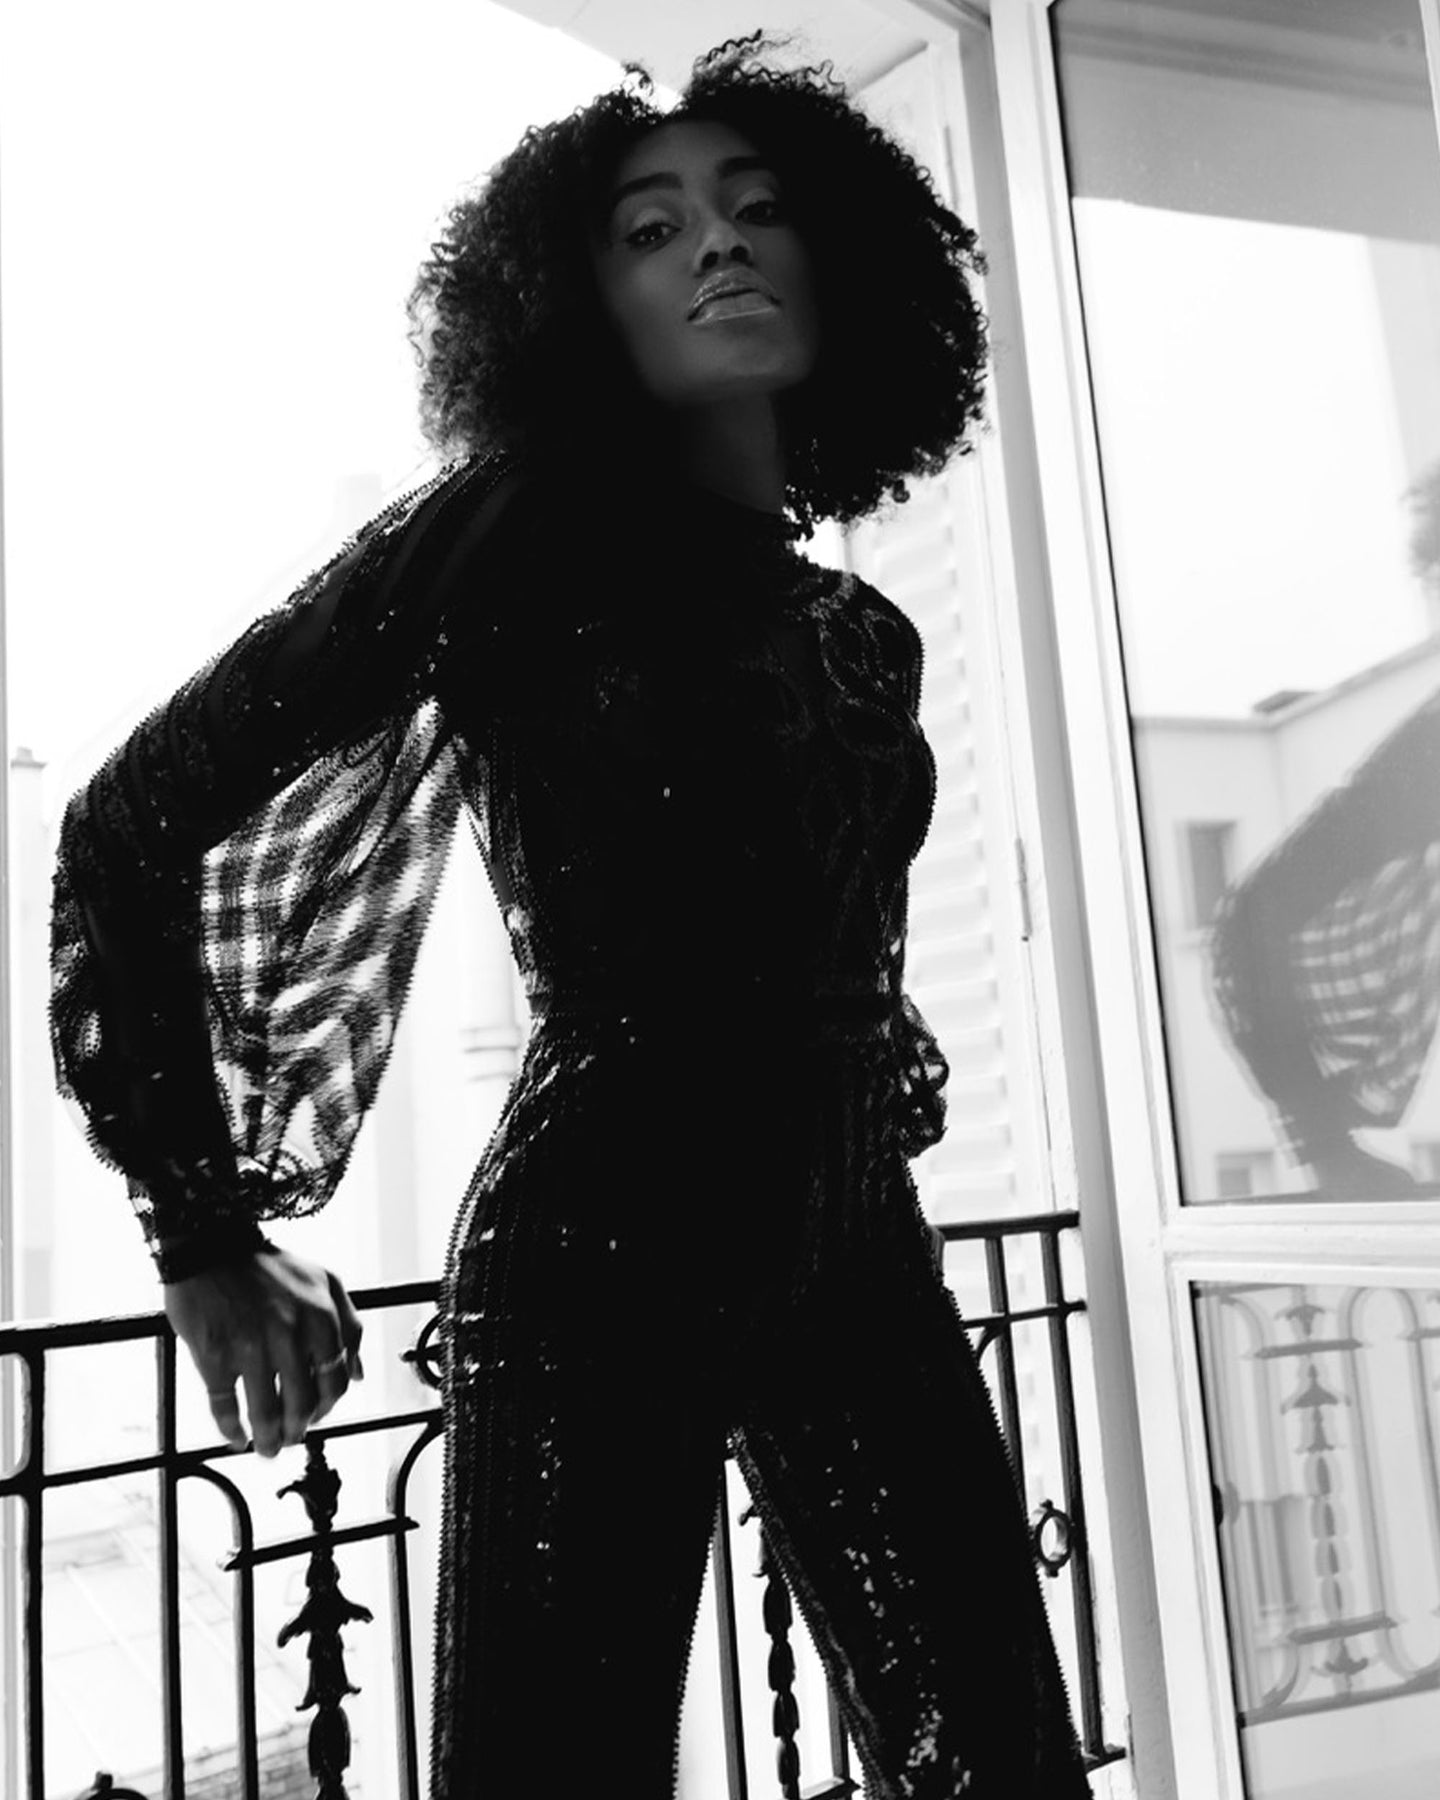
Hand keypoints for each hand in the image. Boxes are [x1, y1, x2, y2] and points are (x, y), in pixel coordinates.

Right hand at [164, 1248, 363, 1456]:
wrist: (212, 1244)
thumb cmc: (269, 1266)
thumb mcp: (324, 1281)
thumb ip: (349, 1324)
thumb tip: (359, 1374)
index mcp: (321, 1317)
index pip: (335, 1382)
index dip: (327, 1408)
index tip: (317, 1416)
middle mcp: (290, 1334)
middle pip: (302, 1404)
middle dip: (299, 1430)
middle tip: (292, 1439)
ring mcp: (250, 1347)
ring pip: (266, 1413)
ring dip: (268, 1440)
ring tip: (267, 1449)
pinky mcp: (214, 1357)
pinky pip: (225, 1407)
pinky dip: (231, 1430)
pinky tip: (235, 1437)